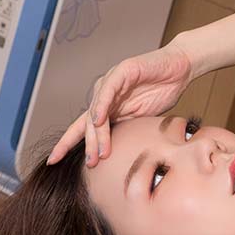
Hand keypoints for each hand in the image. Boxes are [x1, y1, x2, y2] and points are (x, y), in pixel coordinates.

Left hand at [46, 38, 193, 166]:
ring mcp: (111, 83)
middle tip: (91, 165)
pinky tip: (99, 120)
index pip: (83, 128)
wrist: (180, 69)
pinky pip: (108, 92)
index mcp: (108, 108)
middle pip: (87, 124)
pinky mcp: (121, 73)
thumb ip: (127, 131)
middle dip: (88, 146)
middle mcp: (104, 96)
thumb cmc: (163, 91)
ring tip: (100, 152)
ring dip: (98, 134)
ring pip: (97, 112)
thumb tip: (117, 155)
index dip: (68, 144)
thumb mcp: (143, 120)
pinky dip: (102, 106)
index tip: (54, 160)